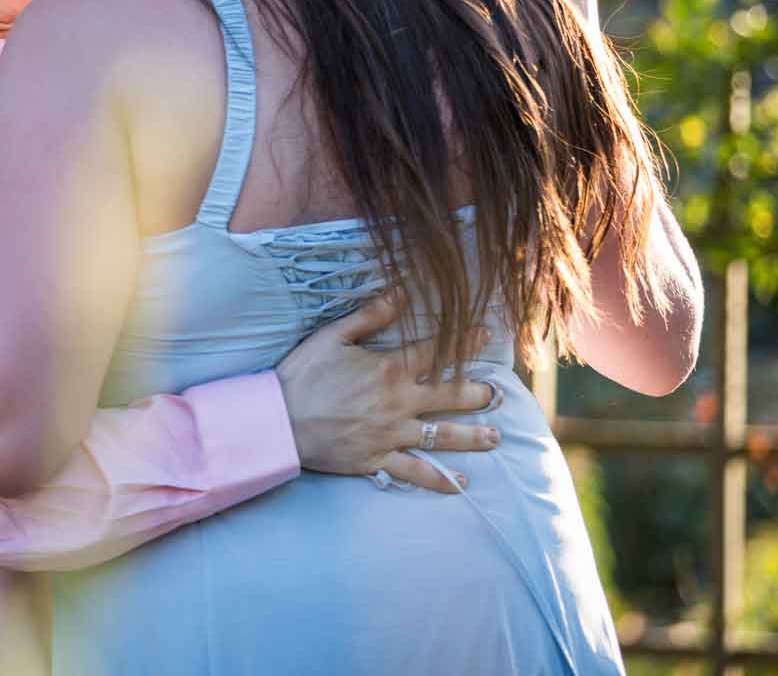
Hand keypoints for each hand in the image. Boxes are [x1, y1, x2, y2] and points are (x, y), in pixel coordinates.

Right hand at [274, 293, 501, 494]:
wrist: (278, 421)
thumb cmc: (302, 374)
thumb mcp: (332, 336)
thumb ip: (369, 316)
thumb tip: (400, 293)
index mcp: (388, 368)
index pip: (435, 352)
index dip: (463, 341)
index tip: (486, 336)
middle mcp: (398, 402)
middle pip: (449, 396)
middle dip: (478, 394)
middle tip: (498, 394)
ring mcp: (391, 434)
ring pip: (441, 436)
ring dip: (472, 437)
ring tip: (496, 437)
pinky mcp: (378, 459)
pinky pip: (416, 472)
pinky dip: (440, 480)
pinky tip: (462, 484)